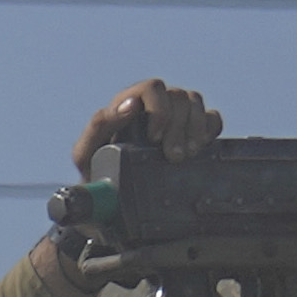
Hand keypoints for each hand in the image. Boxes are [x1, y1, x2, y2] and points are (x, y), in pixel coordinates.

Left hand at [1, 81, 211, 296]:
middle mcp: (152, 107)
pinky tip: (200, 150)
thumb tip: (127, 106)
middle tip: (173, 157)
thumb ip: (98, 127)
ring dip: (195, 129)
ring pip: (195, 103)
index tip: (155, 138)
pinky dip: (209, 130)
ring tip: (185, 157)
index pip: (151, 89)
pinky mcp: (191, 132)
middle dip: (179, 125)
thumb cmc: (94, 177)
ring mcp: (173, 118)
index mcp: (126, 107)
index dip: (159, 108)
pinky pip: (211, 118)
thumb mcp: (86, 154)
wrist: (108, 208)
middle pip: (178, 96)